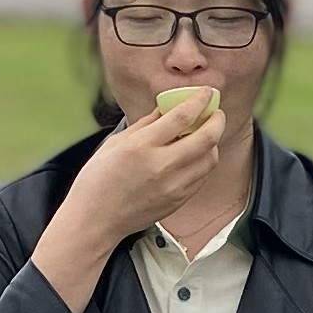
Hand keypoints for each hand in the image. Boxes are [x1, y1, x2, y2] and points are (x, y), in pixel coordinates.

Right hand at [32, 98, 231, 312]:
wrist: (95, 220)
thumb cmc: (98, 180)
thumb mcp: (116, 143)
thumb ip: (145, 124)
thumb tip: (167, 109)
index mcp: (142, 146)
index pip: (182, 117)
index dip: (199, 101)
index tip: (207, 92)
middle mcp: (162, 166)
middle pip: (206, 137)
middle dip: (217, 120)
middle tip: (215, 113)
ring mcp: (173, 186)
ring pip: (210, 158)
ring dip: (212, 142)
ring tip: (204, 135)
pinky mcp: (178, 201)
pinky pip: (202, 176)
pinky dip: (203, 162)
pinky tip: (195, 156)